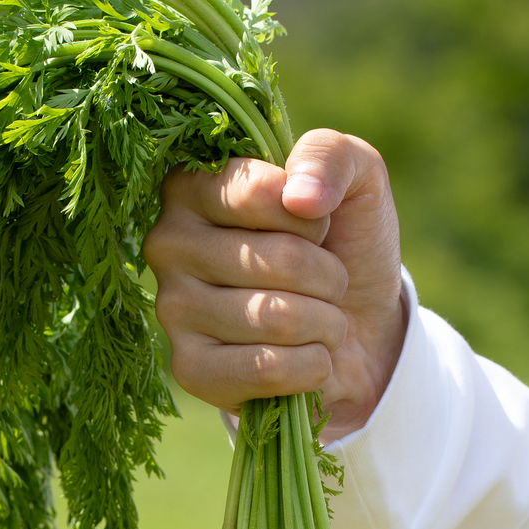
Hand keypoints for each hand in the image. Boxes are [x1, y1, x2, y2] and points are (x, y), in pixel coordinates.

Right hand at [143, 129, 404, 440]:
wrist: (359, 331)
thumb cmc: (344, 245)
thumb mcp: (353, 180)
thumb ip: (329, 157)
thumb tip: (300, 197)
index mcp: (192, 185)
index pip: (257, 191)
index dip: (312, 219)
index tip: (318, 228)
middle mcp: (168, 243)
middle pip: (280, 259)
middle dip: (330, 278)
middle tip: (329, 284)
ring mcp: (172, 311)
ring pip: (278, 318)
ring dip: (327, 324)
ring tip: (321, 322)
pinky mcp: (189, 370)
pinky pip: (267, 368)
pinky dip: (312, 367)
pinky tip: (307, 360)